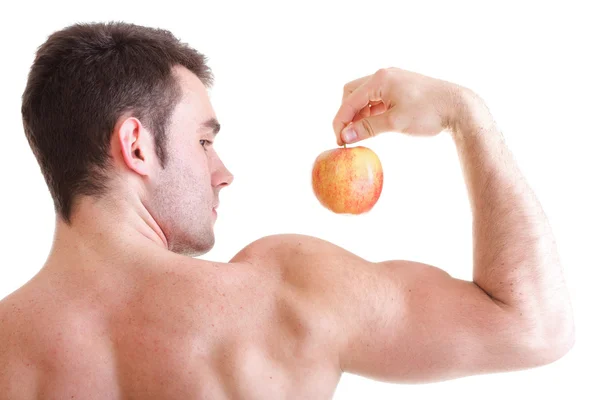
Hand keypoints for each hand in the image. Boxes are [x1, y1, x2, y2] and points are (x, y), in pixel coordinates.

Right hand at [332, 67, 464, 145]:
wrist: (459, 107)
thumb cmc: (429, 113)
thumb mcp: (395, 123)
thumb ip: (367, 128)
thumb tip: (345, 136)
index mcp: (380, 79)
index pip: (349, 101)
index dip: (341, 122)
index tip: (340, 141)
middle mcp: (384, 75)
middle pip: (351, 93)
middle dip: (347, 114)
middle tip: (349, 135)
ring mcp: (392, 80)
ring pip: (364, 96)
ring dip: (359, 114)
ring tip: (362, 133)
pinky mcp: (400, 88)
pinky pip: (377, 99)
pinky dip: (371, 112)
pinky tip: (375, 125)